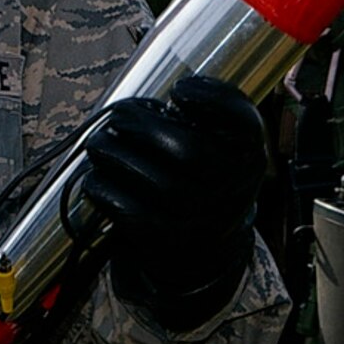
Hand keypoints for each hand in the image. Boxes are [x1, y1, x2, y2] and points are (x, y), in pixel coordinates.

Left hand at [83, 75, 266, 329]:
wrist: (202, 252)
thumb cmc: (197, 180)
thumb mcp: (215, 148)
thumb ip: (195, 119)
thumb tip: (140, 104)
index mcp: (248, 155)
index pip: (246, 124)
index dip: (214, 101)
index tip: (179, 91)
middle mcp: (235, 190)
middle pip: (189, 152)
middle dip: (142, 127)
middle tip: (118, 117)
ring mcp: (206, 222)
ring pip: (157, 184)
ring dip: (116, 156)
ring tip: (100, 144)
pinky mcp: (172, 246)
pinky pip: (134, 215)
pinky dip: (107, 192)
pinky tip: (96, 180)